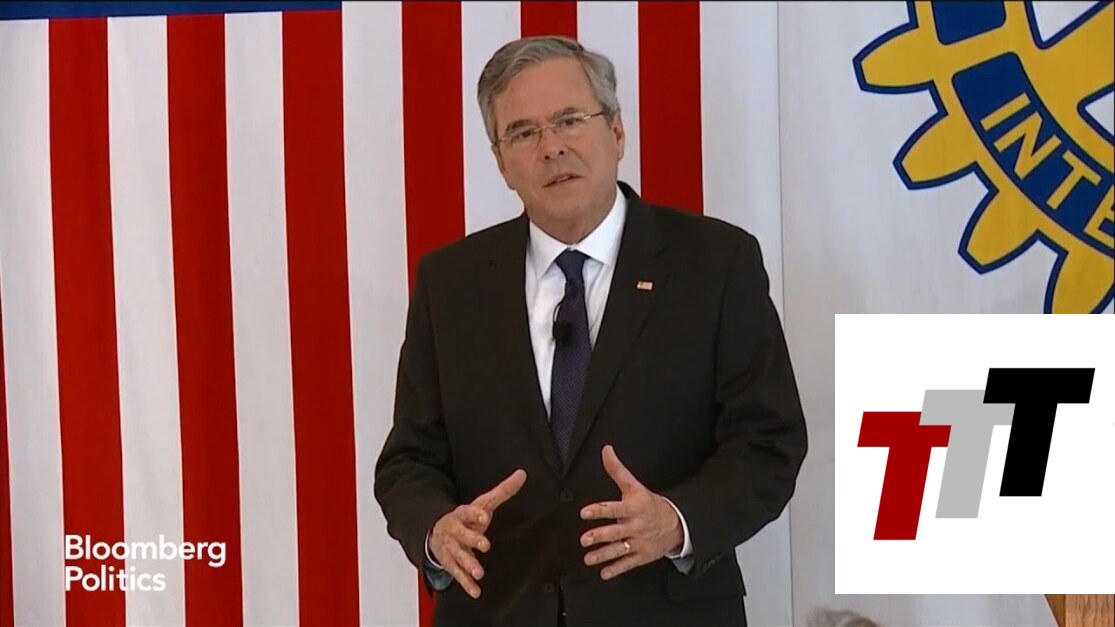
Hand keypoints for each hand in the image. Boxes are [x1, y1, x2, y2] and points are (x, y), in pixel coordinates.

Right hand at [429, 469, 526, 598]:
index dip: (475, 515)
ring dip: (468, 565)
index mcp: (462, 515)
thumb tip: (523, 474)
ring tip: (479, 572)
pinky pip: (457, 575)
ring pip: (458, 557)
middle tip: (485, 545)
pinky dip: (466, 584)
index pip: (468, 512)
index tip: (484, 516)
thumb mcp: (482, 503)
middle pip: (462, 535)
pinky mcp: (450, 564)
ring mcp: (450, 548)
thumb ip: (503, 491)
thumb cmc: (466, 518)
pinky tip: (476, 591)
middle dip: (472, 540)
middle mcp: (454, 531)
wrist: (436, 532)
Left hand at [580, 445, 683, 579]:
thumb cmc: (649, 503)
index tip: (584, 513)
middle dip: (599, 536)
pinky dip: (616, 570)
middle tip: (584, 539)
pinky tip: (604, 573)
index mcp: (633, 508)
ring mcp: (639, 542)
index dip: (598, 510)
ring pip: (619, 550)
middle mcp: (635, 526)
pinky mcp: (641, 556)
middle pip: (615, 531)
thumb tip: (606, 449)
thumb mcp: (635, 485)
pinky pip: (628, 564)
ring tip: (588, 559)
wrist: (676, 523)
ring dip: (603, 555)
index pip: (614, 509)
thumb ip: (617, 470)